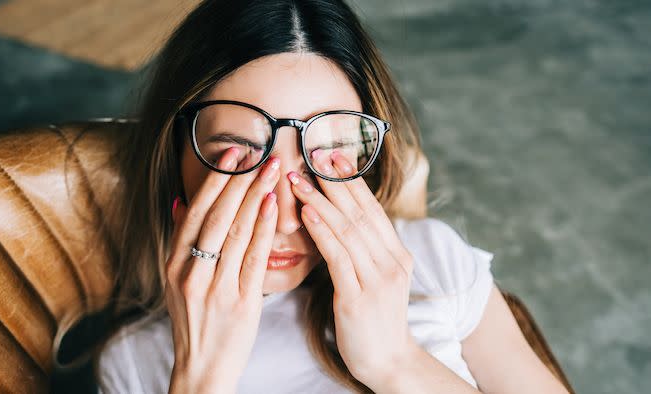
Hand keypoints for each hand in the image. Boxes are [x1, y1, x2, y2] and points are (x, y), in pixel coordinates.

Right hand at [165, 147, 279, 393]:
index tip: (232, 152)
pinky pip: (253, 258)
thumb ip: (179, 241)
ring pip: (235, 232)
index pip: (195, 212)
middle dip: (238, 180)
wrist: (202, 368)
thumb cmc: (195, 321)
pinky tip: (273, 206)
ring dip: (255, 195)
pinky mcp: (240, 303)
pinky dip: (262, 229)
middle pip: (216, 216)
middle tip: (259, 152)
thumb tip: (179, 201)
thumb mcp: (176, 281)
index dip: (214, 180)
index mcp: (174, 264)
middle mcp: (191, 273)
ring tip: (272, 169)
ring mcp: (215, 288)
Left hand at [288, 149, 417, 388]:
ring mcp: (378, 279)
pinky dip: (322, 232)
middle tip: (312, 154)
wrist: (388, 362)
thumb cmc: (374, 320)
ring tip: (298, 180)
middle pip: (360, 212)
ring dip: (320, 201)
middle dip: (334, 181)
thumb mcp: (375, 279)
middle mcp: (392, 261)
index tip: (331, 156)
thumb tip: (339, 219)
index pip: (371, 208)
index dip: (351, 181)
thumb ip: (364, 250)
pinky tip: (306, 214)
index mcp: (397, 254)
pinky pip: (338, 257)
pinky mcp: (359, 297)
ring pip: (348, 230)